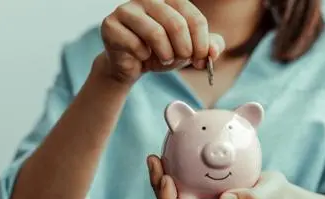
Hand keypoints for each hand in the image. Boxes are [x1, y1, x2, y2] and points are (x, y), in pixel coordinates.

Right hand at [94, 0, 224, 84]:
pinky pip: (135, 44)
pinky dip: (144, 56)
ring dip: (165, 54)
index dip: (202, 43)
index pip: (194, 18)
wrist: (132, 66)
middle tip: (183, 60)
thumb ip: (208, 47)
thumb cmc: (162, 52)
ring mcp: (127, 10)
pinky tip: (142, 57)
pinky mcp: (111, 25)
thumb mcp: (190, 50)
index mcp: (170, 0)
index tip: (202, 60)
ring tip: (165, 59)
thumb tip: (214, 52)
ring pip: (155, 33)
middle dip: (184, 49)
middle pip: (176, 24)